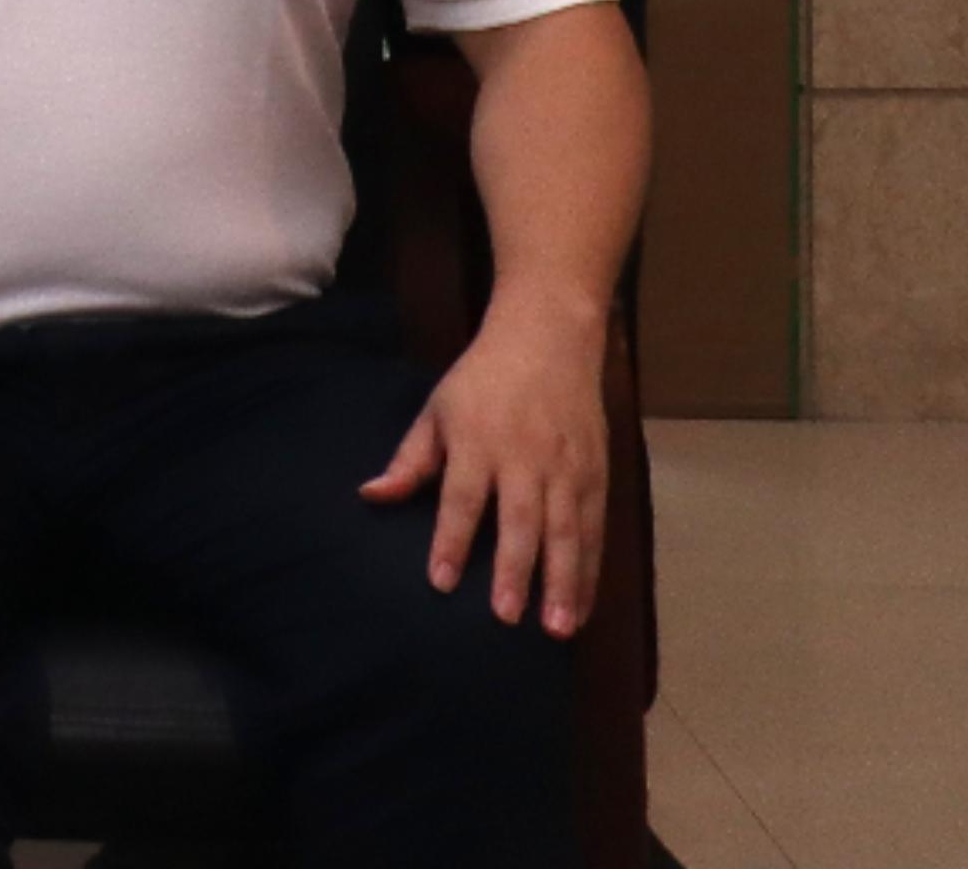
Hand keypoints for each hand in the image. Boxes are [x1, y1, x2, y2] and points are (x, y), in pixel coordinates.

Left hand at [362, 309, 607, 631]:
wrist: (548, 340)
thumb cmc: (482, 380)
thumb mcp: (437, 410)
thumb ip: (410, 459)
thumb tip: (371, 495)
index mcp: (477, 442)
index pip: (461, 499)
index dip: (450, 540)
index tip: (440, 581)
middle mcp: (524, 460)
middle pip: (520, 522)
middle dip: (515, 572)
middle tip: (507, 617)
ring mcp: (565, 469)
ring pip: (566, 533)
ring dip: (562, 582)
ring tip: (555, 628)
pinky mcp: (596, 476)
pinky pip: (595, 531)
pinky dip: (590, 571)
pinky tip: (581, 606)